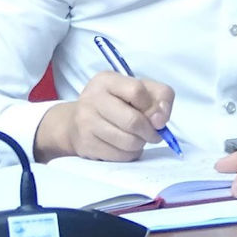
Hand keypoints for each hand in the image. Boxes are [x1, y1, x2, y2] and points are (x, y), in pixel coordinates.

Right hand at [34, 71, 174, 161]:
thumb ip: (161, 97)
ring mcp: (86, 123)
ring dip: (141, 144)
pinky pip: (119, 155)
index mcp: (106, 80)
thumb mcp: (141, 89)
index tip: (157, 115)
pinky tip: (126, 146)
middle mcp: (92, 99)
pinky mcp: (85, 145)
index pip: (136, 91)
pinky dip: (130, 154)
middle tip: (153, 134)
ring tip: (139, 138)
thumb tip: (160, 120)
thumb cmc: (117, 103)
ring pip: (128, 141)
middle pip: (133, 121)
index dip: (153, 106)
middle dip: (150, 131)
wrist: (75, 123)